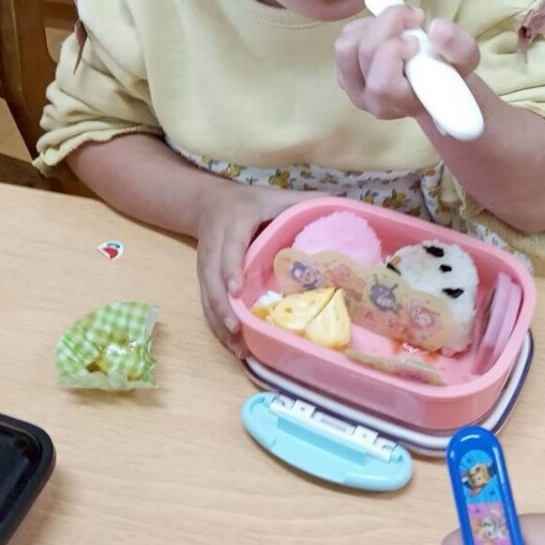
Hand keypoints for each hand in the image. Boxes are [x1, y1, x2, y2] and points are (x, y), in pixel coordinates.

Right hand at [193, 182, 313, 355]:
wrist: (208, 202)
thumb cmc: (249, 201)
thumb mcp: (274, 196)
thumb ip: (303, 200)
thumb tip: (340, 204)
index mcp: (235, 223)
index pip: (230, 247)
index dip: (231, 267)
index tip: (237, 290)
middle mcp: (216, 246)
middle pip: (212, 279)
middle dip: (223, 307)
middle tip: (238, 329)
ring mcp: (206, 265)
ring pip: (207, 296)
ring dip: (220, 323)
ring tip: (238, 348)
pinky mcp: (204, 278)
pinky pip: (206, 304)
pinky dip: (217, 325)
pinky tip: (233, 344)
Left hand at [335, 6, 480, 122]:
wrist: (434, 86)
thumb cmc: (449, 76)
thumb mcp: (467, 62)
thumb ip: (460, 47)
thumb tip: (437, 27)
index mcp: (400, 105)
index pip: (382, 85)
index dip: (394, 52)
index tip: (416, 40)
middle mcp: (370, 100)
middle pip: (364, 53)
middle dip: (389, 24)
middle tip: (413, 17)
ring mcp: (352, 87)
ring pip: (347, 45)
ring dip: (373, 25)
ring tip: (398, 25)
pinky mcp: (343, 71)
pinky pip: (344, 40)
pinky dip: (364, 26)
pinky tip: (386, 31)